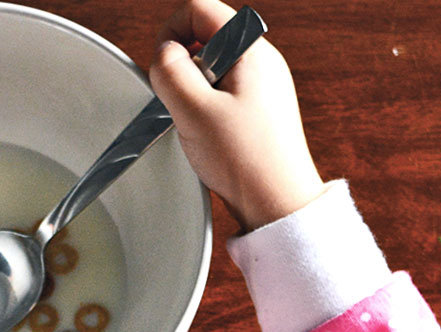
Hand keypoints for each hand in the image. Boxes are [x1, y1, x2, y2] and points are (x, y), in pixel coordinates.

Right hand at [148, 0, 324, 231]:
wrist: (278, 203)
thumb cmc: (247, 161)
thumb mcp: (193, 111)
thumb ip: (170, 71)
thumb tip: (163, 53)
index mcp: (251, 49)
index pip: (199, 10)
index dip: (171, 31)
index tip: (162, 66)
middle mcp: (261, 60)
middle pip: (204, 37)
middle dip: (182, 66)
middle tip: (183, 102)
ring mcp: (262, 83)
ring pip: (210, 67)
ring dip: (193, 90)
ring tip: (200, 122)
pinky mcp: (259, 107)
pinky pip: (221, 91)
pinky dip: (206, 107)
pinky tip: (210, 133)